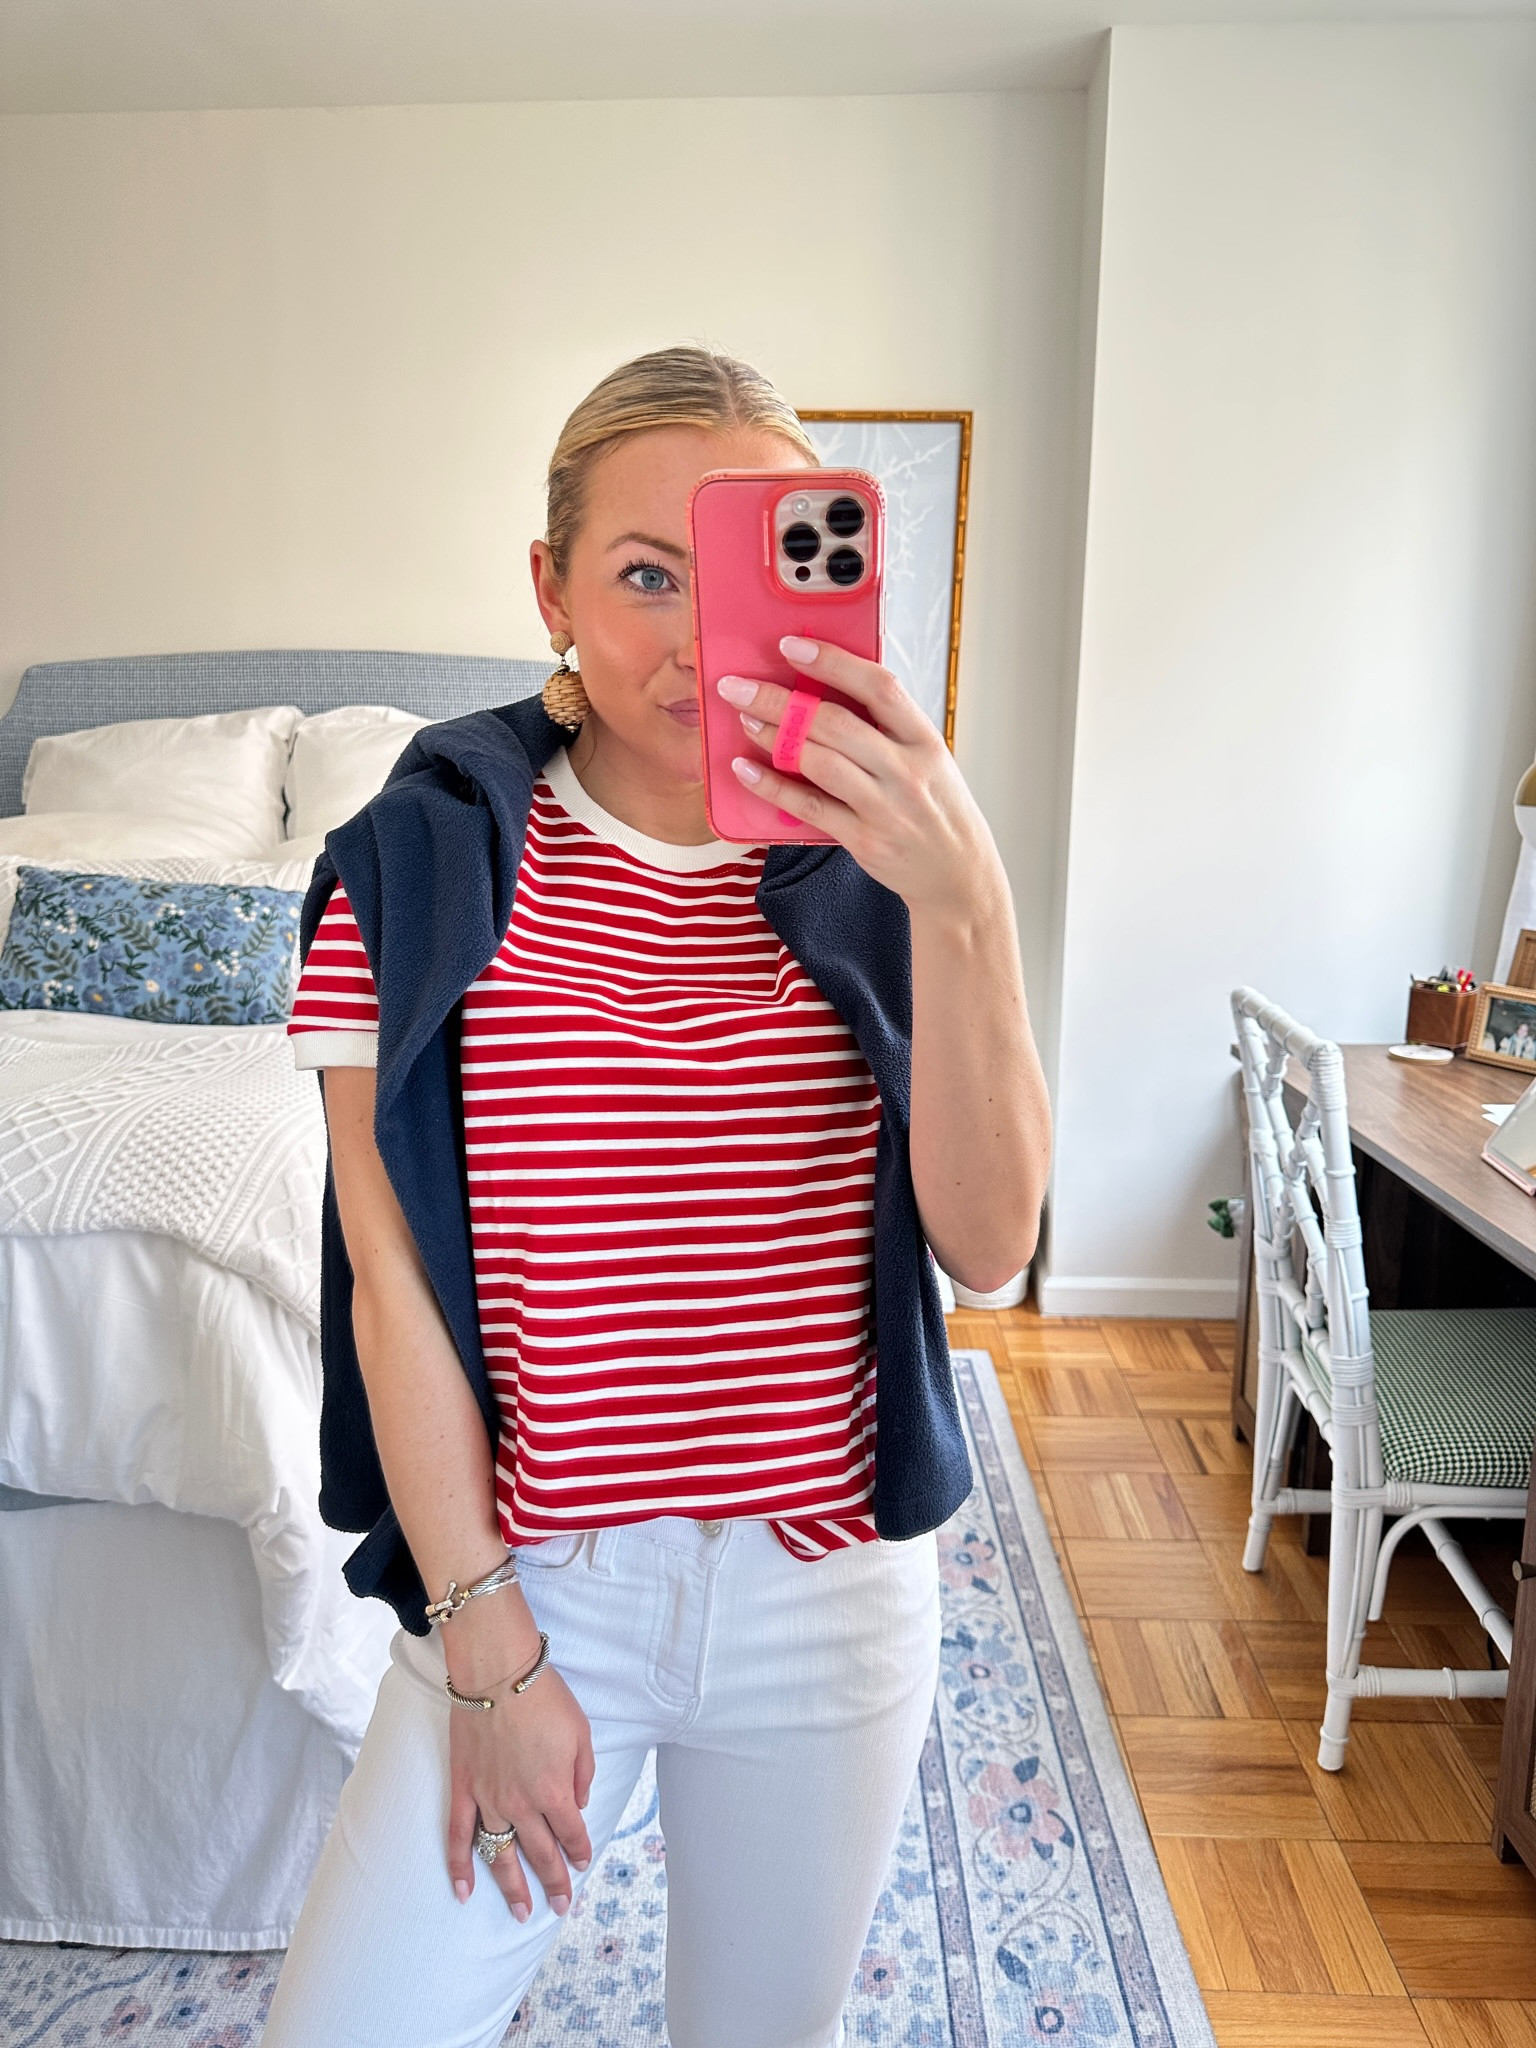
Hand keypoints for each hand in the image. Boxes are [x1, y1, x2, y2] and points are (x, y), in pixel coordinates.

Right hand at [445, 1658, 594, 1920]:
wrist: (497, 1672)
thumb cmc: (544, 1696)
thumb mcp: (581, 1731)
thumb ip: (583, 1774)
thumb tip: (578, 1803)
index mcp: (555, 1790)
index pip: (572, 1834)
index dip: (579, 1852)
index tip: (581, 1865)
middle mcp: (522, 1804)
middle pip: (540, 1853)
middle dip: (554, 1882)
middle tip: (560, 1906)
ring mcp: (489, 1799)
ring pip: (501, 1854)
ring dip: (512, 1887)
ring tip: (522, 1912)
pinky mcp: (463, 1789)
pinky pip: (458, 1836)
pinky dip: (459, 1867)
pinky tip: (463, 1893)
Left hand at [717, 635, 1001, 921]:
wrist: (958, 874)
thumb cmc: (938, 810)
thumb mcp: (929, 759)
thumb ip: (887, 729)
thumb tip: (824, 691)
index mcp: (925, 740)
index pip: (879, 687)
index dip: (833, 661)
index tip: (792, 646)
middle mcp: (907, 770)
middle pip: (835, 723)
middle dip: (779, 699)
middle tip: (739, 686)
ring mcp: (885, 807)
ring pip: (820, 762)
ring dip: (774, 737)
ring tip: (744, 719)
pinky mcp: (864, 839)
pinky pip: (810, 806)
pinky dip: (774, 786)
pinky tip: (747, 770)